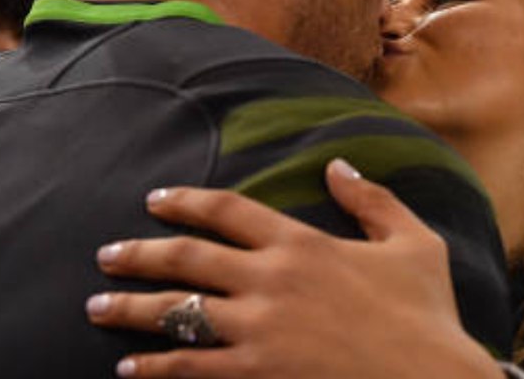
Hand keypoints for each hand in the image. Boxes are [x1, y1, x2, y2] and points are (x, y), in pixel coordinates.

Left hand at [86, 159, 503, 378]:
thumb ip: (372, 199)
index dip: (186, 201)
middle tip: (105, 255)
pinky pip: (193, 367)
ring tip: (96, 307)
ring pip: (178, 311)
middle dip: (139, 254)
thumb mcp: (412, 243)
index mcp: (302, 243)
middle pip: (187, 258)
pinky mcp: (260, 373)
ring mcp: (260, 329)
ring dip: (130, 308)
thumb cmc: (427, 315)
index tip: (155, 200)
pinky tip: (130, 367)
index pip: (227, 210)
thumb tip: (337, 165)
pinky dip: (157, 366)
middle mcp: (271, 279)